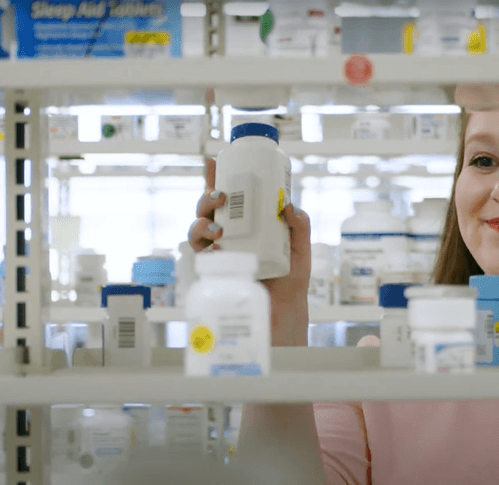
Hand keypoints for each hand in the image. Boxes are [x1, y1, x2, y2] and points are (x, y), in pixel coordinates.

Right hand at [187, 158, 311, 345]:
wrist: (284, 309)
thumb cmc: (291, 276)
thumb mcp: (300, 247)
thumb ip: (300, 226)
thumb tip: (289, 207)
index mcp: (248, 222)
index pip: (230, 195)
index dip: (218, 177)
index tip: (214, 161)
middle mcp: (229, 233)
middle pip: (208, 208)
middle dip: (208, 197)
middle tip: (222, 197)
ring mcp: (220, 250)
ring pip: (198, 228)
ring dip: (202, 223)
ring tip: (219, 230)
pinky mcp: (215, 270)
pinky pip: (201, 256)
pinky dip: (205, 249)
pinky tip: (215, 249)